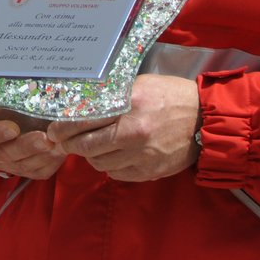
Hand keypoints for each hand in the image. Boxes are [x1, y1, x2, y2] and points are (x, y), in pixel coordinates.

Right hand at [0, 108, 65, 179]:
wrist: (1, 117)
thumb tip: (15, 90)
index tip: (12, 128)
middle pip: (5, 155)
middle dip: (26, 146)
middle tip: (43, 138)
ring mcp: (6, 164)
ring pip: (23, 166)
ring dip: (41, 156)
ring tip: (56, 144)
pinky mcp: (24, 170)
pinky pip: (38, 171)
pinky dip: (50, 162)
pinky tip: (60, 150)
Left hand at [45, 75, 200, 181]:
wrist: (205, 119)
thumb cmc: (170, 96)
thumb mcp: (139, 86)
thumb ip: (111, 96)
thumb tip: (79, 107)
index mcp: (127, 105)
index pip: (82, 121)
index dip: (62, 128)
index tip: (54, 131)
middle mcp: (132, 132)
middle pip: (86, 146)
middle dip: (71, 145)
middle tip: (65, 142)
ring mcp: (141, 155)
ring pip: (99, 163)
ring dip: (92, 156)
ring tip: (94, 147)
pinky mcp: (149, 171)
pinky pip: (116, 174)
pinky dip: (110, 166)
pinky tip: (114, 156)